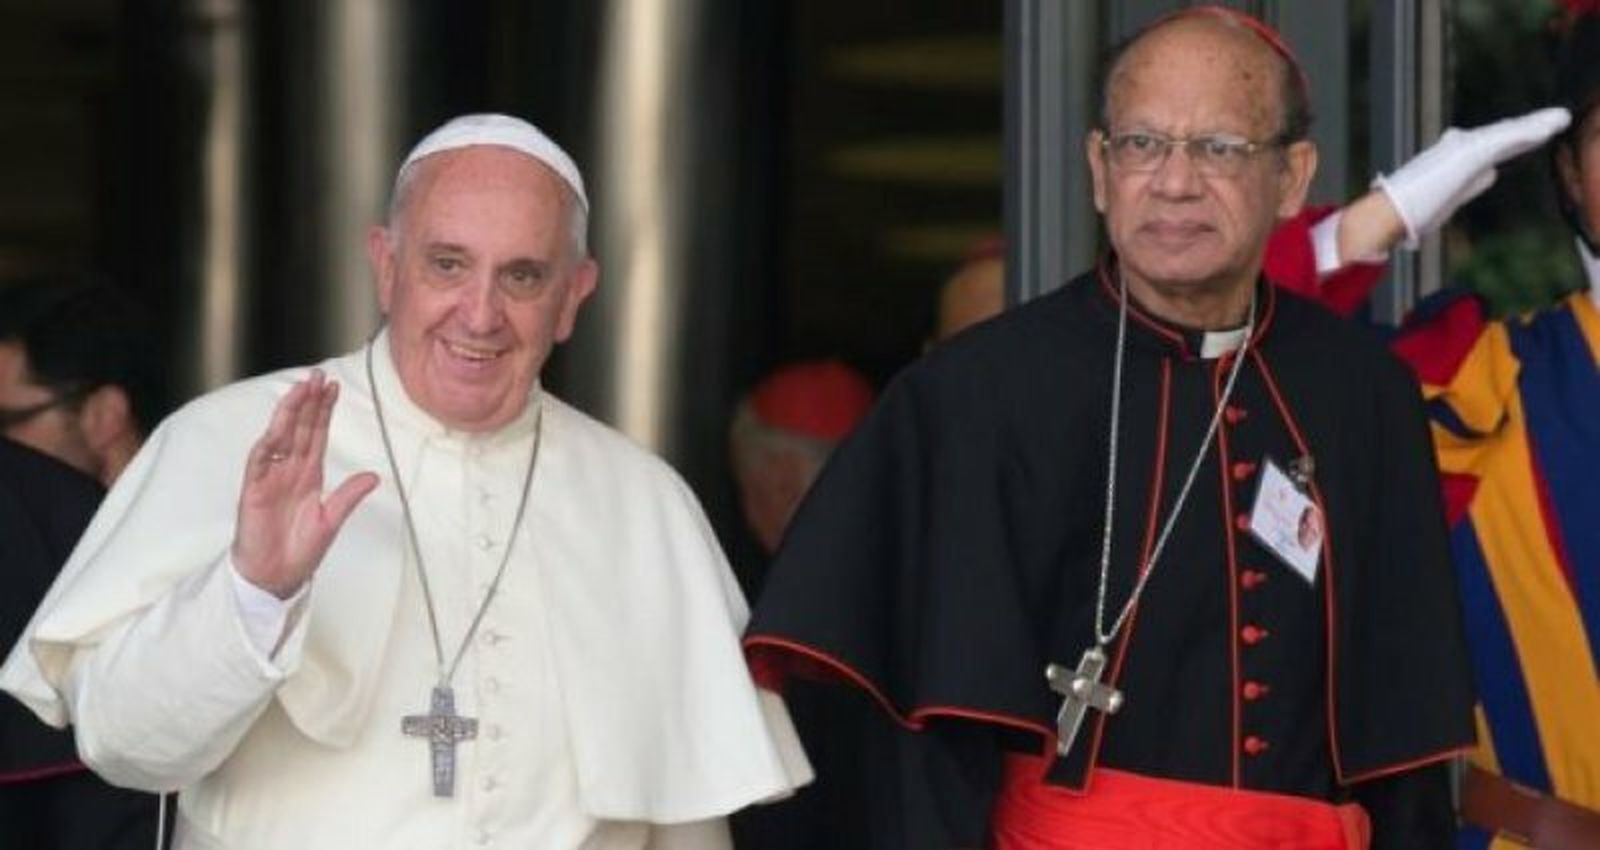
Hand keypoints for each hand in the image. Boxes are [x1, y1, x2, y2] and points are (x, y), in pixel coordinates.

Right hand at [232, 370, 378, 598]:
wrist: (275, 576)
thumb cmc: (299, 549)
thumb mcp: (331, 520)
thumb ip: (349, 496)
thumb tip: (373, 476)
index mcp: (308, 474)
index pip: (317, 434)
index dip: (323, 410)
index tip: (333, 387)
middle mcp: (289, 471)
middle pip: (299, 428)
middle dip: (308, 402)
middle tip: (318, 376)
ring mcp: (270, 478)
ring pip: (279, 438)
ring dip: (288, 414)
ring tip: (300, 391)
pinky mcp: (254, 491)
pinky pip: (259, 463)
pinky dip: (267, 444)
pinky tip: (276, 428)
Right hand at [1374, 106, 1571, 247]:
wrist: (1387, 214)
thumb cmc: (1401, 218)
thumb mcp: (1432, 209)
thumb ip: (1451, 199)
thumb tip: (1465, 197)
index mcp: (1444, 163)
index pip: (1480, 151)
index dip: (1502, 143)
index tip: (1522, 136)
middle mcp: (1453, 152)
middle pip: (1495, 139)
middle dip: (1522, 131)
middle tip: (1547, 124)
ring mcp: (1460, 151)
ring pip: (1504, 135)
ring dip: (1534, 127)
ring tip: (1557, 121)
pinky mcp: (1467, 154)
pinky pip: (1505, 139)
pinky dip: (1528, 133)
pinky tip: (1547, 129)